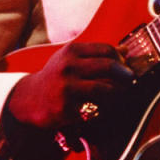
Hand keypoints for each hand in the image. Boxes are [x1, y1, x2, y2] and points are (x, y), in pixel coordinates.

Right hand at [6, 42, 133, 129]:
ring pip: (105, 89)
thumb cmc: (56, 76)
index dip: (120, 58)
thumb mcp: (71, 59)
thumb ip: (96, 54)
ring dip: (118, 93)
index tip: (126, 66)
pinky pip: (96, 109)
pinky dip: (103, 109)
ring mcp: (67, 88)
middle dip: (125, 74)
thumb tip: (125, 49)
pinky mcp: (66, 108)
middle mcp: (68, 67)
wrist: (28, 99)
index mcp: (71, 51)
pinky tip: (102, 108)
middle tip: (131, 80)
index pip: (106, 49)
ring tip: (119, 95)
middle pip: (109, 66)